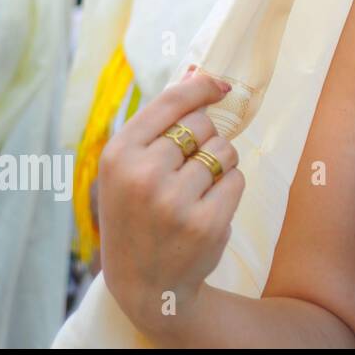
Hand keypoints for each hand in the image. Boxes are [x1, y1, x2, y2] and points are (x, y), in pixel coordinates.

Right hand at [96, 68, 243, 338]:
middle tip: (184, 172)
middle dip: (204, 141)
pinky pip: (237, 179)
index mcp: (117, 155)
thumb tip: (197, 70)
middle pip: (203, 125)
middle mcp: (142, 175)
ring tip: (194, 192)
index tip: (220, 84)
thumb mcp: (129, 167)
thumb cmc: (138, 214)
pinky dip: (229, 189)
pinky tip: (206, 209)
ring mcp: (175, 201)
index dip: (201, 87)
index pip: (171, 102)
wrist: (146, 284)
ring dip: (219, 165)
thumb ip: (160, 121)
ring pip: (224, 150)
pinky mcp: (206, 222)